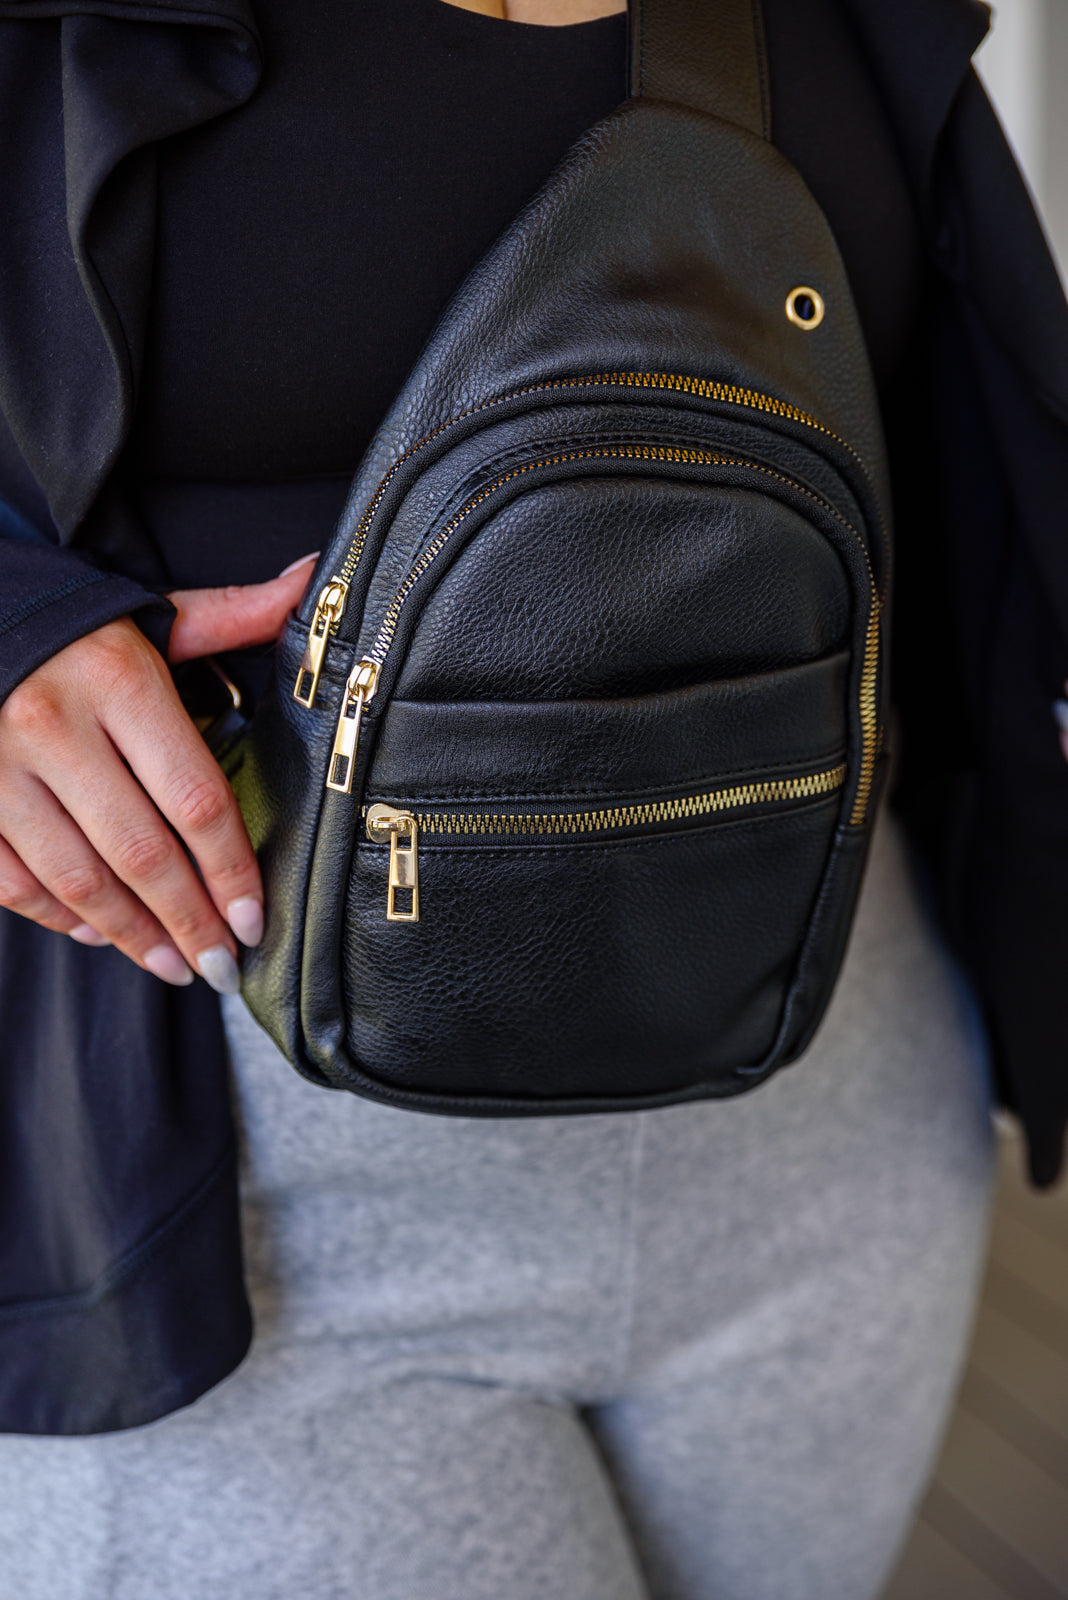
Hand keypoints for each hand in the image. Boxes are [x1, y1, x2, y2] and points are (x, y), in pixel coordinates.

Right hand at [0, 554, 317, 989]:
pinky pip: (14, 881)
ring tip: (175, 965)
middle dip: (191, 921)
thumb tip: (308, 581)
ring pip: (78, 879)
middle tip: (223, 965)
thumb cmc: (69, 624)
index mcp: (120, 681)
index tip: (254, 920)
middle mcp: (56, 726)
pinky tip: (100, 934)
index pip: (195, 799)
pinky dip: (60, 917)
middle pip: (142, 853)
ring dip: (133, 936)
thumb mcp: (148, 613)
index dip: (231, 870)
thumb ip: (230, 613)